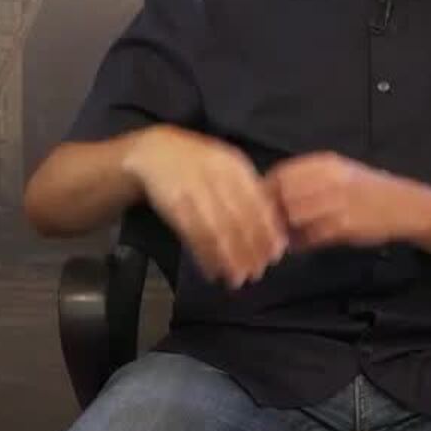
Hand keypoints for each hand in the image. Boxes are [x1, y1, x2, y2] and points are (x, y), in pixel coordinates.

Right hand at [123, 126, 286, 288]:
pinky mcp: (173, 204)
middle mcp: (215, 177)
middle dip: (250, 250)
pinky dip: (204, 257)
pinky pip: (193, 235)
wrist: (153, 151)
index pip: (258, 202)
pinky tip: (212, 271)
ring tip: (237, 279)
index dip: (268, 230)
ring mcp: (193, 190)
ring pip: (217, 231)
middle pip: (239, 219)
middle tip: (258, 272)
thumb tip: (273, 227)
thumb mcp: (225, 167)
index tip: (276, 253)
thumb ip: (248, 191)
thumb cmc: (196, 164)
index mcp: (234, 166)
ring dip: (229, 259)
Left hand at [266, 151, 412, 251]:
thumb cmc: (366, 189)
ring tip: (283, 237)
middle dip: (272, 212)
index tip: (260, 205)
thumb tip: (268, 195)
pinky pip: (310, 236)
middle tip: (267, 225)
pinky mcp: (344, 225)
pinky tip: (300, 245)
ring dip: (284, 229)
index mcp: (324, 164)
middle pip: (282, 194)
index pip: (280, 174)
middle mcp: (329, 179)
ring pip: (293, 216)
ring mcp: (337, 202)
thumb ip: (305, 180)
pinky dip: (301, 243)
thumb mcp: (338, 173)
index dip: (266, 191)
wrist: (405, 205)